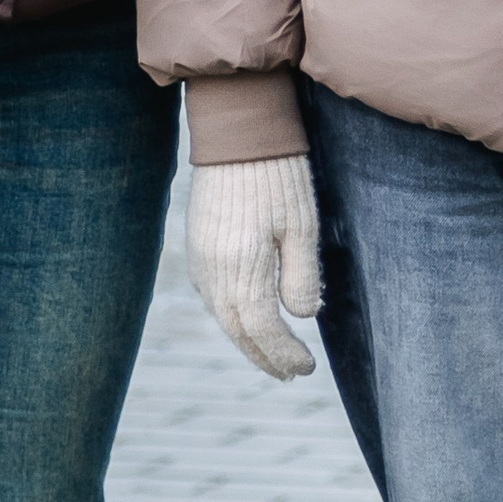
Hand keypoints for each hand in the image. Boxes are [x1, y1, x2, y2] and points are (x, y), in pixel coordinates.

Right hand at [187, 155, 324, 379]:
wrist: (236, 128)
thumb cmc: (278, 173)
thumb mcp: (302, 225)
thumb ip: (301, 276)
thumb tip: (302, 319)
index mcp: (241, 268)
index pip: (263, 329)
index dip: (284, 354)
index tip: (307, 368)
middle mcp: (212, 271)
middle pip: (238, 330)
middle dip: (265, 356)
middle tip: (291, 372)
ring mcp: (199, 259)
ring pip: (222, 316)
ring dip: (247, 340)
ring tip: (272, 356)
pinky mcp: (195, 246)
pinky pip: (211, 296)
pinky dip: (232, 316)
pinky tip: (248, 318)